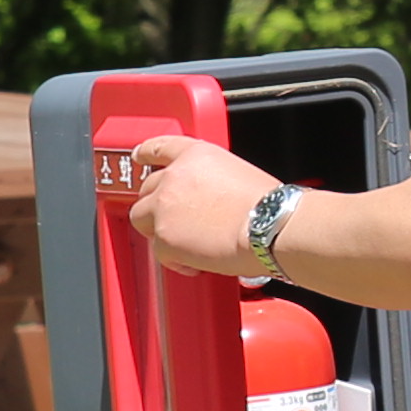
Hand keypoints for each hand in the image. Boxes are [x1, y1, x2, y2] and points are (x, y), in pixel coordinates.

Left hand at [123, 133, 271, 276]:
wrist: (270, 226)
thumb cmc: (267, 205)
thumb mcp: (236, 173)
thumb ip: (209, 180)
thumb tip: (204, 198)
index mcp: (194, 155)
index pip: (160, 147)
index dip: (146, 153)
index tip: (140, 157)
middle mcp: (174, 177)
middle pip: (146, 189)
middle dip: (157, 204)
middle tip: (175, 219)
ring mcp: (164, 207)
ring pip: (142, 219)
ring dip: (158, 230)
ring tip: (182, 242)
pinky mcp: (164, 238)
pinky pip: (159, 251)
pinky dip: (175, 260)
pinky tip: (194, 263)